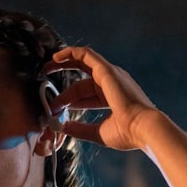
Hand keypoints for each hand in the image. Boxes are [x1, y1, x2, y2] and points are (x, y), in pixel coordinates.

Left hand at [43, 47, 158, 151]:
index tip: (54, 110)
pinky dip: (71, 53)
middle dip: (64, 77)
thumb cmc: (127, 133)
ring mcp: (110, 75)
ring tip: (45, 67)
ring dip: (63, 63)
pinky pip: (86, 54)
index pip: (84, 95)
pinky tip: (55, 57)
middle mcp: (112, 83)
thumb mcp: (98, 132)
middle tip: (45, 79)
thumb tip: (63, 128)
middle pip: (82, 77)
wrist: (141, 128)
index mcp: (112, 97)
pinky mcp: (106, 70)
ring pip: (83, 62)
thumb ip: (81, 129)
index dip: (67, 101)